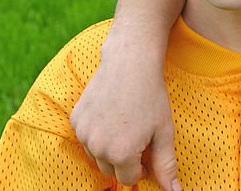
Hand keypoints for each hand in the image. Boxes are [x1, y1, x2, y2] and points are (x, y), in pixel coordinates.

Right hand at [70, 42, 180, 190]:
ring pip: (97, 155)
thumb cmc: (151, 96)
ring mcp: (83, 133)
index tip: (148, 146)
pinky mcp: (75, 119)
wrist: (130, 62)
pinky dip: (96, 132)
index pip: (130, 178)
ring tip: (126, 123)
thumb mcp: (164, 132)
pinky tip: (112, 114)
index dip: (142, 165)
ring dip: (109, 147)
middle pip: (111, 170)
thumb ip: (166, 165)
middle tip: (139, 134)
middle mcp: (98, 147)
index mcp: (121, 154)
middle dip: (125, 159)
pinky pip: (86, 137)